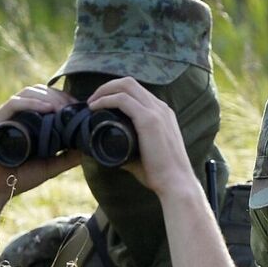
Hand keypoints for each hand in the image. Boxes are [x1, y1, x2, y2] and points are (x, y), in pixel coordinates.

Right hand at [0, 83, 82, 199]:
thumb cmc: (21, 177)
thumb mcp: (51, 165)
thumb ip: (68, 157)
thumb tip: (87, 147)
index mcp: (27, 119)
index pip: (46, 97)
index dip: (63, 98)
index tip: (77, 107)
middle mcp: (16, 114)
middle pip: (38, 91)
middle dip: (58, 96)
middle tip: (72, 107)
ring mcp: (5, 116)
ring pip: (27, 93)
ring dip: (48, 97)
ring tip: (62, 108)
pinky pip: (14, 105)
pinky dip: (32, 103)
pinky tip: (48, 109)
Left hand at [83, 76, 200, 198]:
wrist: (176, 183)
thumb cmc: (161, 174)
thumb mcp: (145, 155)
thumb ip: (129, 149)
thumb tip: (111, 151)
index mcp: (162, 114)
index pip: (137, 91)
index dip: (116, 92)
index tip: (100, 103)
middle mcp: (161, 108)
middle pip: (130, 82)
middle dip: (107, 87)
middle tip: (92, 100)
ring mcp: (156, 112)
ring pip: (126, 85)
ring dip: (104, 90)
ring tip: (91, 102)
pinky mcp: (149, 120)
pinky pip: (122, 100)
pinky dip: (106, 99)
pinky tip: (95, 107)